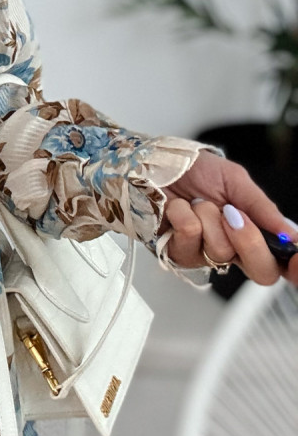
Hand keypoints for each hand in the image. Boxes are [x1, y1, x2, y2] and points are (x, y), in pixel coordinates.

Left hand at [160, 150, 297, 287]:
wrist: (152, 164)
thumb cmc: (192, 170)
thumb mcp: (234, 180)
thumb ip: (261, 208)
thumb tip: (290, 234)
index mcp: (252, 231)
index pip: (281, 262)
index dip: (294, 266)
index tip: (295, 260)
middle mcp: (232, 248)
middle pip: (262, 271)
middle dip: (250, 241)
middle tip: (234, 215)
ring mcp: (204, 254)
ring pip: (222, 252)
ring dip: (208, 218)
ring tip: (197, 202)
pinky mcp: (176, 253)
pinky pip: (190, 242)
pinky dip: (185, 217)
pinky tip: (178, 208)